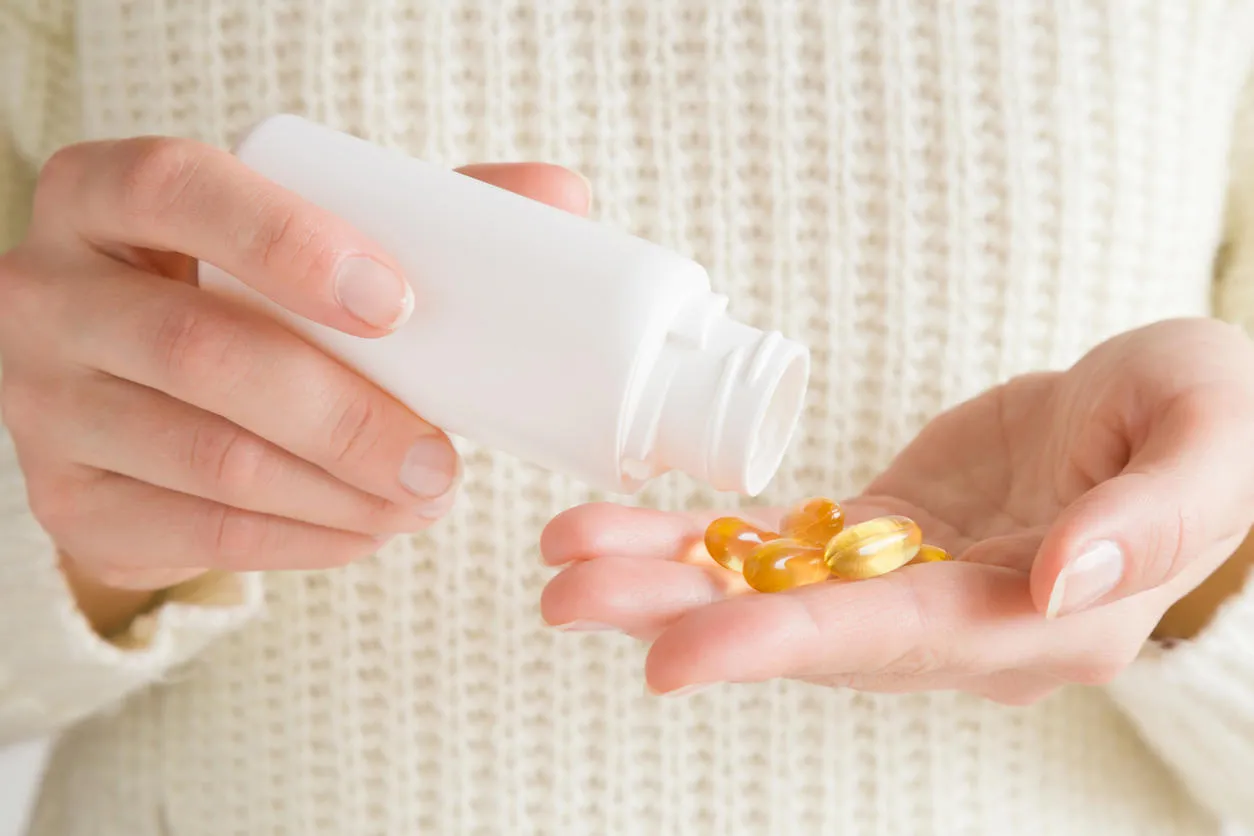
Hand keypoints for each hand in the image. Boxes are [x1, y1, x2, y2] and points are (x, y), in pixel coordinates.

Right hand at [0, 135, 589, 628]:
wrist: (137, 392)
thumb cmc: (244, 293)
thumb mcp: (303, 234)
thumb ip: (423, 207)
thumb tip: (561, 196)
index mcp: (104, 196)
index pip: (176, 190)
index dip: (287, 243)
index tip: (397, 304)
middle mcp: (46, 292)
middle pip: (198, 350)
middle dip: (344, 416)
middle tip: (443, 460)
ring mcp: (43, 404)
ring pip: (207, 459)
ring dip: (339, 496)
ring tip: (428, 500)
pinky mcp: (70, 502)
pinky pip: (199, 533)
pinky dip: (303, 542)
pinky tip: (367, 532)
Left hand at [539, 318, 1253, 703]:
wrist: (1177, 409)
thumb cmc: (1213, 415)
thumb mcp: (1206, 439)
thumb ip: (1150, 518)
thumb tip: (1061, 580)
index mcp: (1038, 620)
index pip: (891, 643)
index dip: (779, 645)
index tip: (669, 656)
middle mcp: (961, 625)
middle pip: (803, 633)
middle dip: (679, 615)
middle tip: (561, 595)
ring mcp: (913, 584)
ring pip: (774, 594)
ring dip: (666, 576)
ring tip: (563, 555)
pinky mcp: (885, 539)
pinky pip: (780, 548)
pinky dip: (702, 538)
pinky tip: (623, 526)